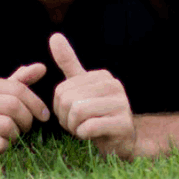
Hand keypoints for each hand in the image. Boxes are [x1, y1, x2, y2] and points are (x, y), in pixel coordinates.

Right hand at [0, 63, 49, 155]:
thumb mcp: (2, 94)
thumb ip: (21, 81)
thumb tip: (42, 68)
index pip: (17, 89)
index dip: (36, 103)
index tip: (45, 115)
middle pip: (12, 106)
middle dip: (27, 119)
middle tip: (27, 126)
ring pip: (7, 125)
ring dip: (16, 133)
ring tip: (13, 133)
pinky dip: (6, 146)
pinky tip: (1, 143)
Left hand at [50, 33, 135, 158]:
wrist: (120, 142)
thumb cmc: (96, 115)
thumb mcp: (81, 88)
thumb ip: (68, 63)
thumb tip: (54, 36)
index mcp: (102, 76)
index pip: (61, 90)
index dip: (61, 108)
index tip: (75, 113)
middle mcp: (114, 85)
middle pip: (68, 101)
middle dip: (67, 119)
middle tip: (80, 123)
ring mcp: (121, 104)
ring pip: (77, 113)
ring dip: (75, 127)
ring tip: (86, 129)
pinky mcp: (123, 123)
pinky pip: (88, 127)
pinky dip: (84, 135)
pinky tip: (93, 135)